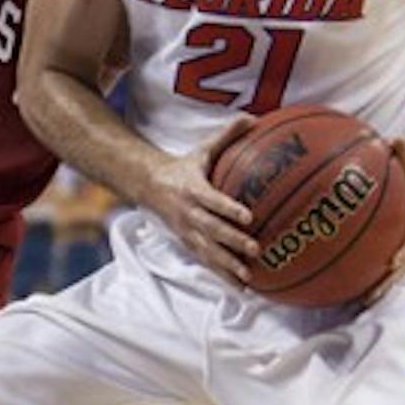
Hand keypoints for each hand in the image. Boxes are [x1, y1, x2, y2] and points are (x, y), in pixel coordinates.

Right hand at [146, 112, 261, 286]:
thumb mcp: (202, 150)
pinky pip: (206, 262)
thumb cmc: (183, 167)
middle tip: (256, 250)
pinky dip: (222, 275)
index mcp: (194, 189)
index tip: (249, 216)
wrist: (148, 185)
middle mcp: (189, 213)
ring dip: (227, 266)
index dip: (229, 208)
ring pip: (208, 251)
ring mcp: (187, 231)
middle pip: (212, 230)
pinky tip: (241, 286)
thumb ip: (228, 135)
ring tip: (248, 277)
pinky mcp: (187, 243)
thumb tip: (255, 118)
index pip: (213, 200)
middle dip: (233, 242)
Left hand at [362, 139, 404, 304]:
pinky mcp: (393, 244)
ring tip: (355, 305)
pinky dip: (365, 275)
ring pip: (391, 271)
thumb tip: (393, 138)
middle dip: (387, 283)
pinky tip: (342, 287)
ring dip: (375, 288)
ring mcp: (403, 243)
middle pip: (401, 265)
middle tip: (371, 298)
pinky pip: (378, 261)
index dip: (404, 252)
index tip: (393, 263)